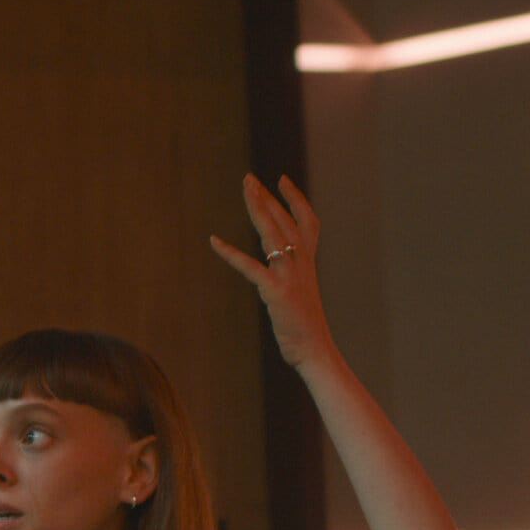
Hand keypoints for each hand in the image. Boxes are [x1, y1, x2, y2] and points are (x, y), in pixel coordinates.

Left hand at [209, 173, 336, 370]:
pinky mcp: (276, 292)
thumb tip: (279, 269)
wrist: (316, 350)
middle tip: (249, 178)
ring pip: (272, 233)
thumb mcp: (301, 294)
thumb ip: (292, 276)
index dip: (295, 199)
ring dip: (257, 209)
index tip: (282, 179)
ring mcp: (289, 276)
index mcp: (308, 263)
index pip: (307, 222)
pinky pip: (250, 267)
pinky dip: (230, 253)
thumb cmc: (306, 326)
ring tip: (245, 190)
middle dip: (267, 197)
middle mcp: (301, 263)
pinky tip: (214, 241)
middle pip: (284, 220)